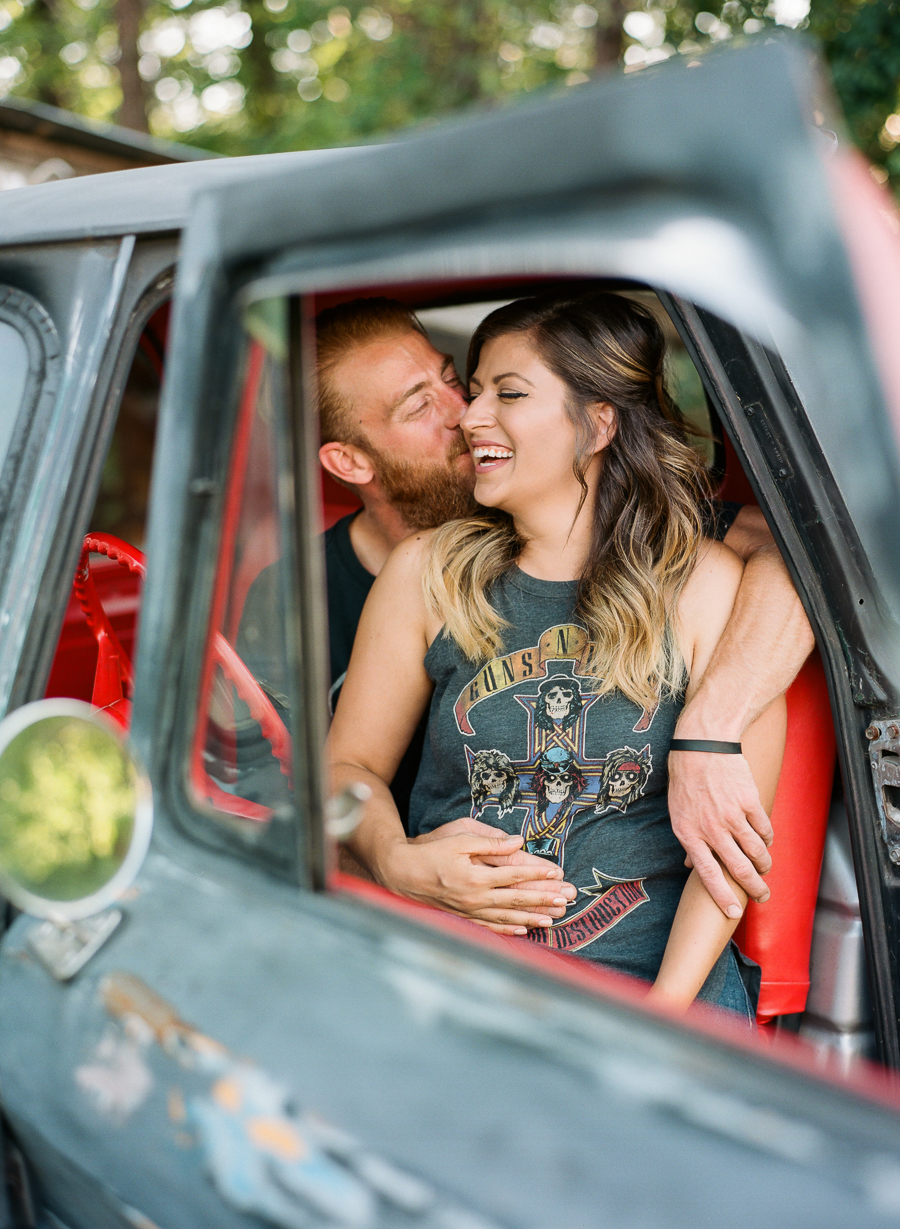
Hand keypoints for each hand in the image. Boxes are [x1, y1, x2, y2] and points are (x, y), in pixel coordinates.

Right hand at [387, 825, 575, 934]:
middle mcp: (475, 897)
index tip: (558, 874)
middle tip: (566, 900)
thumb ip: (490, 843)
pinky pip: (490, 926)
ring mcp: (470, 911)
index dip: (539, 875)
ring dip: (531, 917)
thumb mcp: (459, 838)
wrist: (402, 873)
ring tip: (552, 919)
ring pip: (507, 916)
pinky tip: (522, 929)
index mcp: (476, 876)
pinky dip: (508, 928)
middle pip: (516, 898)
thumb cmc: (431, 852)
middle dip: (544, 899)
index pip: (515, 875)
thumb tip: (517, 842)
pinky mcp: (463, 917)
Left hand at [667, 750, 772, 917]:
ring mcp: (732, 815)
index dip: (722, 897)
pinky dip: (767, 839)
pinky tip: (765, 841)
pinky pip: (764, 830)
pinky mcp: (749, 802)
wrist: (701, 745)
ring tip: (766, 869)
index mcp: (689, 833)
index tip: (734, 913)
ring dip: (764, 865)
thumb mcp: (677, 812)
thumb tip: (690, 867)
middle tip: (763, 896)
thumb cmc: (686, 779)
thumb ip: (688, 841)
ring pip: (757, 852)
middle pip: (739, 869)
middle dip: (754, 888)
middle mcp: (711, 828)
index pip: (708, 875)